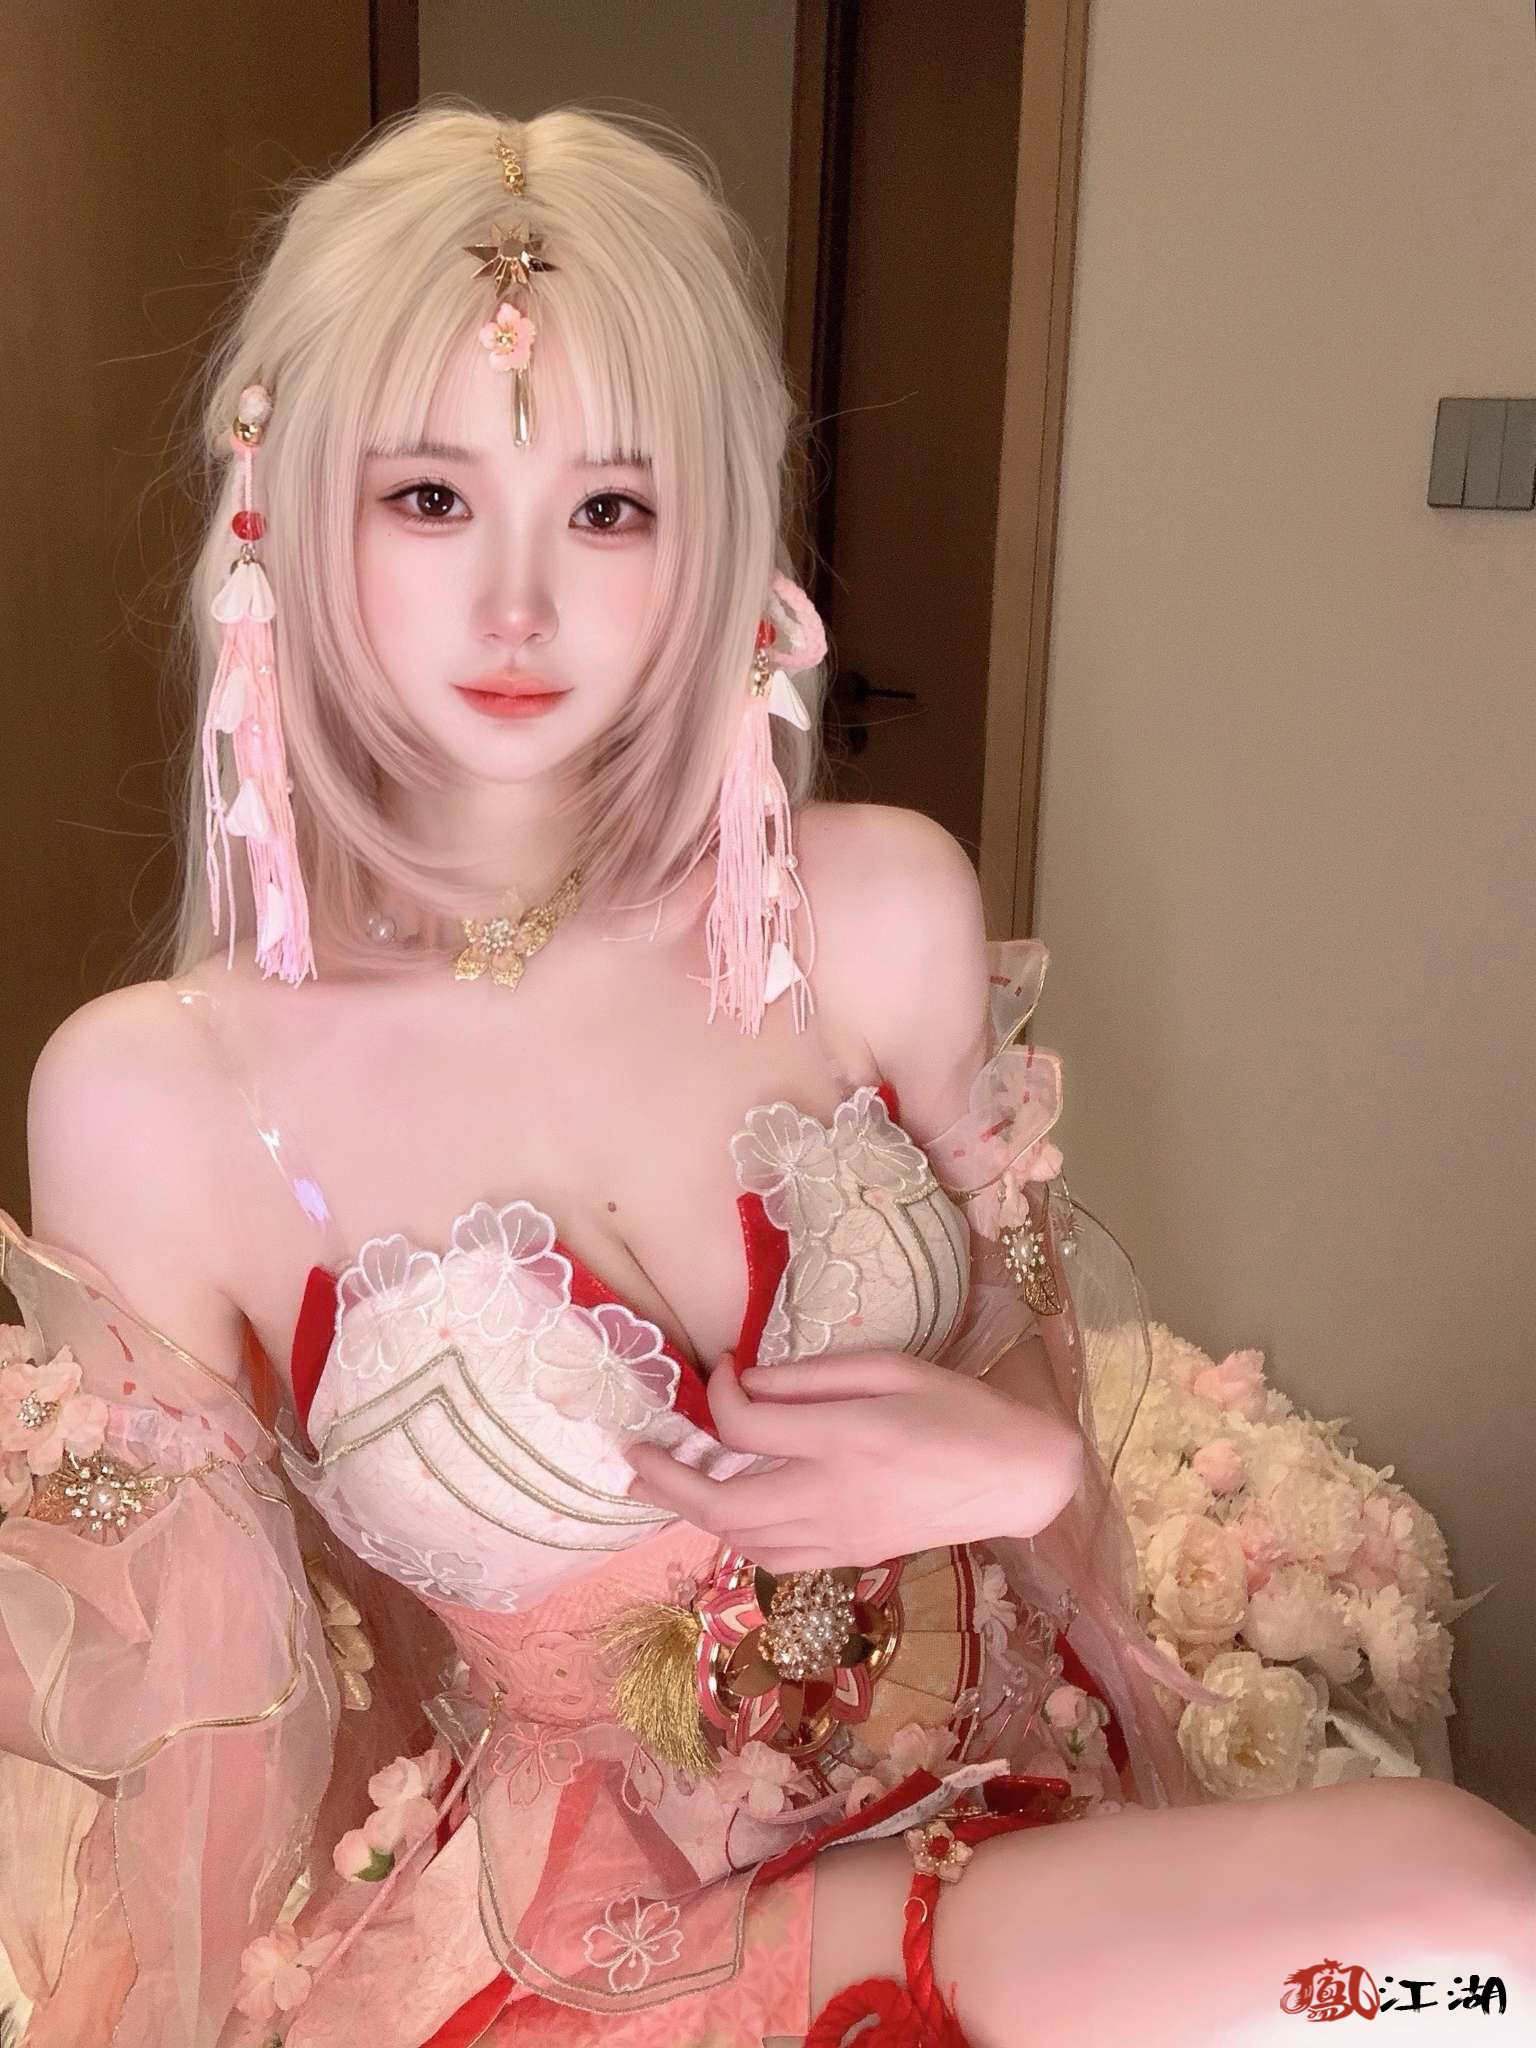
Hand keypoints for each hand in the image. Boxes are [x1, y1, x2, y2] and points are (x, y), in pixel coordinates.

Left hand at [621, 1348, 1075, 1573]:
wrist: (1016, 1477)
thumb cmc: (959, 1408)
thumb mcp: (890, 1368)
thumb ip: (814, 1376)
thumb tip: (748, 1379)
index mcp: (845, 1437)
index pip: (747, 1424)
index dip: (719, 1392)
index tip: (723, 1366)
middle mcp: (831, 1493)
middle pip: (722, 1501)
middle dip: (666, 1478)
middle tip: (632, 1453)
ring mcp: (838, 1534)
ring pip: (739, 1538)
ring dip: (692, 1511)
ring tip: (663, 1482)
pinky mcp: (850, 1555)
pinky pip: (773, 1559)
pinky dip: (735, 1537)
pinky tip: (722, 1513)